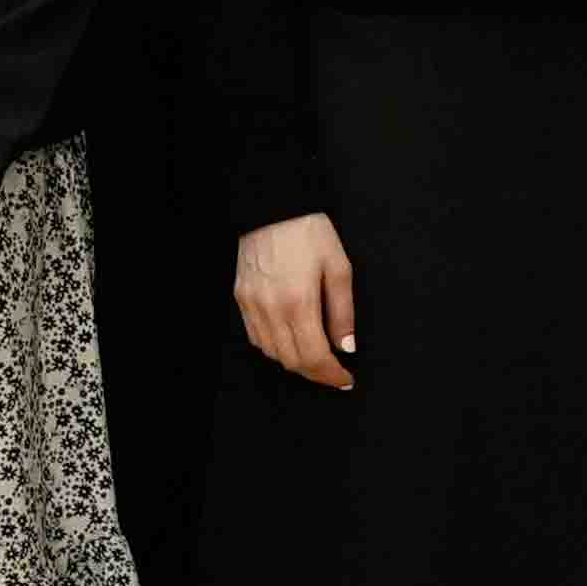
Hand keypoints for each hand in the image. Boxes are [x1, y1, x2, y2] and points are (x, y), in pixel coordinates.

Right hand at [236, 210, 360, 388]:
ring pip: (272, 353)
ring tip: (315, 358)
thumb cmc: (308, 232)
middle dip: (316, 373)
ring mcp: (252, 305)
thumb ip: (343, 312)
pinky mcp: (241, 298)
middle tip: (334, 373)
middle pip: (292, 361)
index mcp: (299, 302)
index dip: (332, 375)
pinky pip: (256, 337)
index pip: (314, 356)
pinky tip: (290, 340)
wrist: (273, 205)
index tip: (345, 380)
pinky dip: (274, 347)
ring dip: (295, 362)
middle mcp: (271, 309)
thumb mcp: (339, 267)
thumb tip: (346, 346)